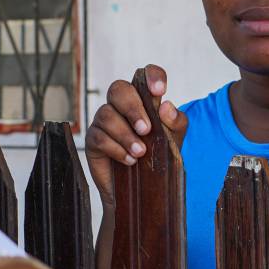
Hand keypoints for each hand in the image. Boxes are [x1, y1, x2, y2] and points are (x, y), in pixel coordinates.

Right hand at [83, 65, 187, 210]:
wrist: (141, 192)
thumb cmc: (156, 160)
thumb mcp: (173, 142)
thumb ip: (175, 124)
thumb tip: (166, 107)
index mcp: (142, 100)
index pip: (144, 76)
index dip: (151, 76)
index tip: (160, 90)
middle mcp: (120, 106)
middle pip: (118, 89)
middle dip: (132, 107)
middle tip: (146, 129)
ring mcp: (104, 122)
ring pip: (106, 114)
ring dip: (125, 134)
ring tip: (140, 153)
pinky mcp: (93, 141)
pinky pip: (99, 137)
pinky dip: (116, 149)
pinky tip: (129, 160)